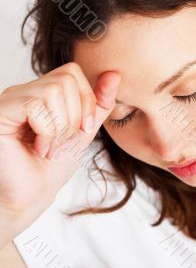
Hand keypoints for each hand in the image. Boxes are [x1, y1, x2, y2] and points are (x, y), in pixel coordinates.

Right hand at [0, 62, 120, 221]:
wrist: (33, 195)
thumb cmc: (54, 165)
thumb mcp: (85, 129)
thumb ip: (99, 102)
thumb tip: (114, 73)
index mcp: (43, 92)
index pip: (73, 71)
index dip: (87, 99)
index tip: (84, 129)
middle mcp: (24, 91)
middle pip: (66, 79)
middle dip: (76, 116)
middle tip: (62, 142)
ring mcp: (10, 99)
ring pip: (53, 90)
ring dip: (61, 127)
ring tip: (50, 147)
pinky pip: (35, 104)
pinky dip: (47, 131)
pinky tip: (38, 148)